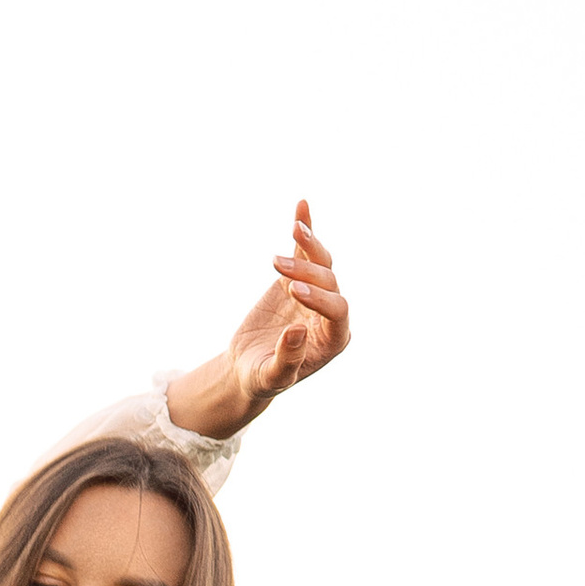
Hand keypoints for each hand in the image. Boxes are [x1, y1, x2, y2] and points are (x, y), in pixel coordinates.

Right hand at [227, 199, 349, 408]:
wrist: (248, 368)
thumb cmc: (261, 379)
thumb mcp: (271, 377)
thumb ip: (288, 359)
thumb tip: (299, 330)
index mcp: (334, 339)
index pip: (337, 310)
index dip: (319, 298)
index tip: (292, 291)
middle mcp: (331, 313)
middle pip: (329, 282)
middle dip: (306, 272)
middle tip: (277, 267)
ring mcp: (315, 293)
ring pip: (321, 263)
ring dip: (309, 245)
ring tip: (295, 229)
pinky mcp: (296, 279)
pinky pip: (304, 252)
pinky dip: (304, 231)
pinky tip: (302, 206)